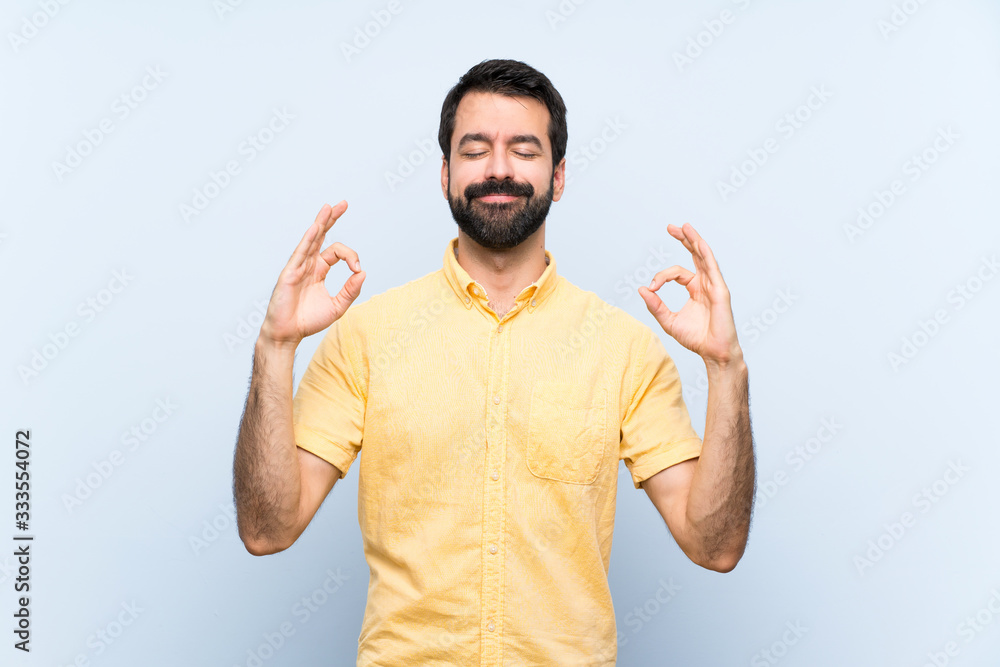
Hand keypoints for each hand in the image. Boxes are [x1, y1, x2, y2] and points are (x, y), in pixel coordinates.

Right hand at [259, 201, 365, 346]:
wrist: (288, 334)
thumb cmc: (308, 321)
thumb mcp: (337, 306)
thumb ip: (351, 290)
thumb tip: (363, 272)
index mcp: (318, 270)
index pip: (336, 252)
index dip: (351, 256)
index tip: (357, 268)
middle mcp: (308, 265)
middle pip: (321, 236)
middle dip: (332, 219)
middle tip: (343, 204)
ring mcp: (298, 267)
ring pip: (311, 239)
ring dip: (321, 222)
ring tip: (329, 206)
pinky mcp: (290, 273)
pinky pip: (301, 252)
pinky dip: (309, 239)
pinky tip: (316, 227)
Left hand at [638, 223, 741, 365]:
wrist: (713, 352)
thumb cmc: (696, 339)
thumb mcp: (669, 321)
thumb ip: (655, 306)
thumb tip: (642, 289)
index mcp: (695, 289)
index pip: (677, 273)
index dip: (661, 276)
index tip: (652, 287)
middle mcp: (705, 284)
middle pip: (695, 255)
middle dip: (684, 239)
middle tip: (670, 227)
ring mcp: (714, 285)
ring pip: (704, 257)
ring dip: (694, 240)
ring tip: (685, 227)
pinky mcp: (720, 291)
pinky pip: (712, 268)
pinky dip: (705, 254)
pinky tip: (698, 243)